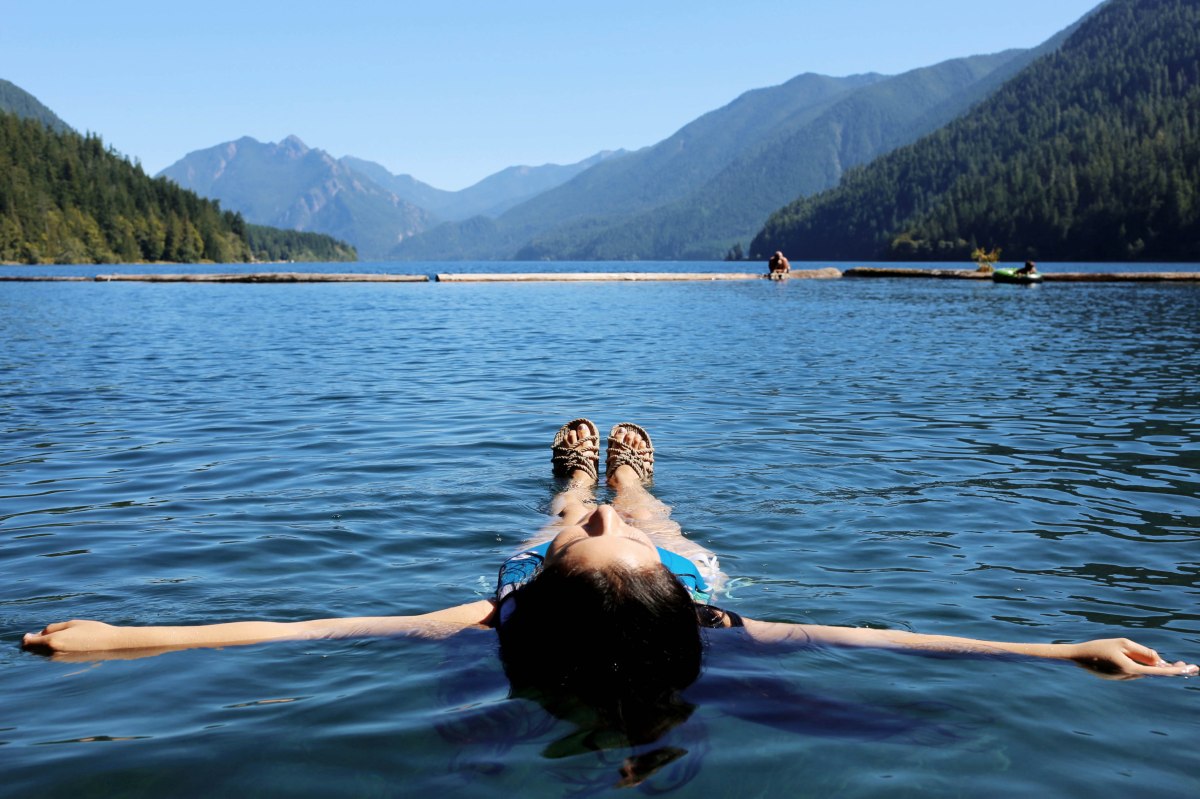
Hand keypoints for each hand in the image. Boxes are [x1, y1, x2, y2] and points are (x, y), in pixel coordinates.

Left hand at [22, 620, 125, 653]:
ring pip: (41, 655)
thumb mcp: (71, 623)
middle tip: (38, 635)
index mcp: (52, 641)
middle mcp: (52, 653)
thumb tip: (40, 634)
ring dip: (41, 648)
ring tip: (52, 639)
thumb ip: (52, 628)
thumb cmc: (92, 630)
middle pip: (32, 651)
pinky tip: (60, 645)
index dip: (26, 638)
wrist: (109, 645)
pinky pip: (50, 657)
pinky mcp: (65, 663)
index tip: (29, 634)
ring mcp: (59, 660)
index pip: (28, 643)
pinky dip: (49, 652)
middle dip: (32, 644)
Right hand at [1068, 638, 1197, 678]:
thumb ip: (1142, 651)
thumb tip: (1158, 659)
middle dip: (1171, 668)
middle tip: (1189, 665)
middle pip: (1154, 673)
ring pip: (1145, 671)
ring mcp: (1124, 679)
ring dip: (1156, 666)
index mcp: (1131, 669)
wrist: (1077, 657)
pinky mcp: (1119, 678)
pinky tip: (1151, 662)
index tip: (1190, 668)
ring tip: (1171, 662)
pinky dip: (1145, 667)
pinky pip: (1137, 672)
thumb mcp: (1123, 643)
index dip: (1176, 670)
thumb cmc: (1099, 647)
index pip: (1158, 671)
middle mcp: (1129, 677)